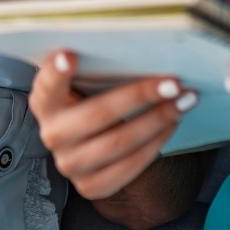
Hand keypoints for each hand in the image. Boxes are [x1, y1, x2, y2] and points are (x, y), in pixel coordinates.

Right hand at [29, 50, 198, 199]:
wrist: (95, 140)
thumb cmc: (94, 94)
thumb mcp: (87, 78)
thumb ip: (97, 64)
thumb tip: (138, 44)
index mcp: (46, 101)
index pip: (47, 84)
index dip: (56, 71)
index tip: (70, 55)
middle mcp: (52, 134)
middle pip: (98, 114)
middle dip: (140, 96)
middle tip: (173, 82)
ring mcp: (70, 163)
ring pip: (119, 142)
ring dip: (157, 120)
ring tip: (183, 101)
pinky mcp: (91, 186)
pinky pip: (129, 166)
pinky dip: (156, 142)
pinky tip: (172, 124)